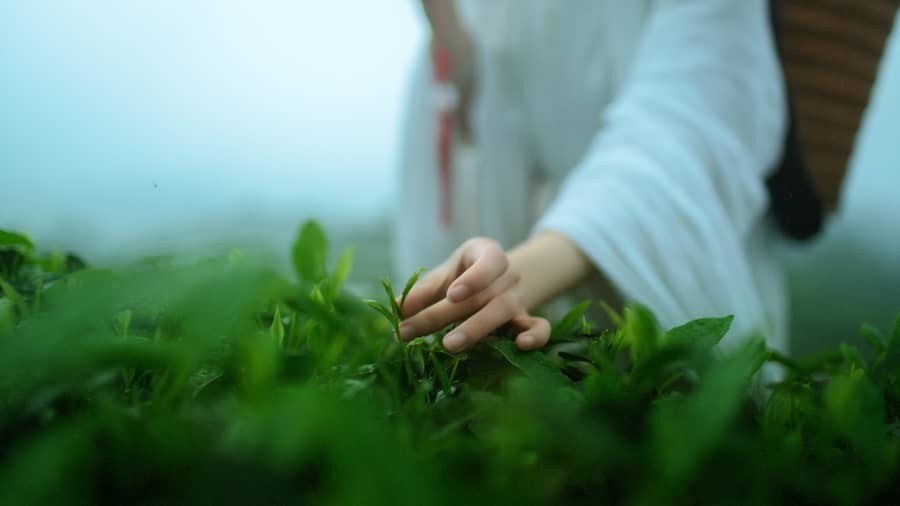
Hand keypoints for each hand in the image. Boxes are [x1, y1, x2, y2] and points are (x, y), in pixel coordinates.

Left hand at [398, 238, 550, 352]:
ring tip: (448, 345)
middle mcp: (507, 275)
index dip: (474, 278)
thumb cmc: (466, 276)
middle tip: (414, 330)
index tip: (452, 294)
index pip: (490, 261)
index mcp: (488, 254)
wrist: (501, 280)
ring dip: (476, 329)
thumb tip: (396, 308)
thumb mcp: (446, 274)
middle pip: (483, 294)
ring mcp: (520, 298)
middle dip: (446, 314)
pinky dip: (535, 337)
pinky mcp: (528, 320)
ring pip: (504, 311)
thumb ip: (422, 290)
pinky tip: (520, 346)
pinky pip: (540, 327)